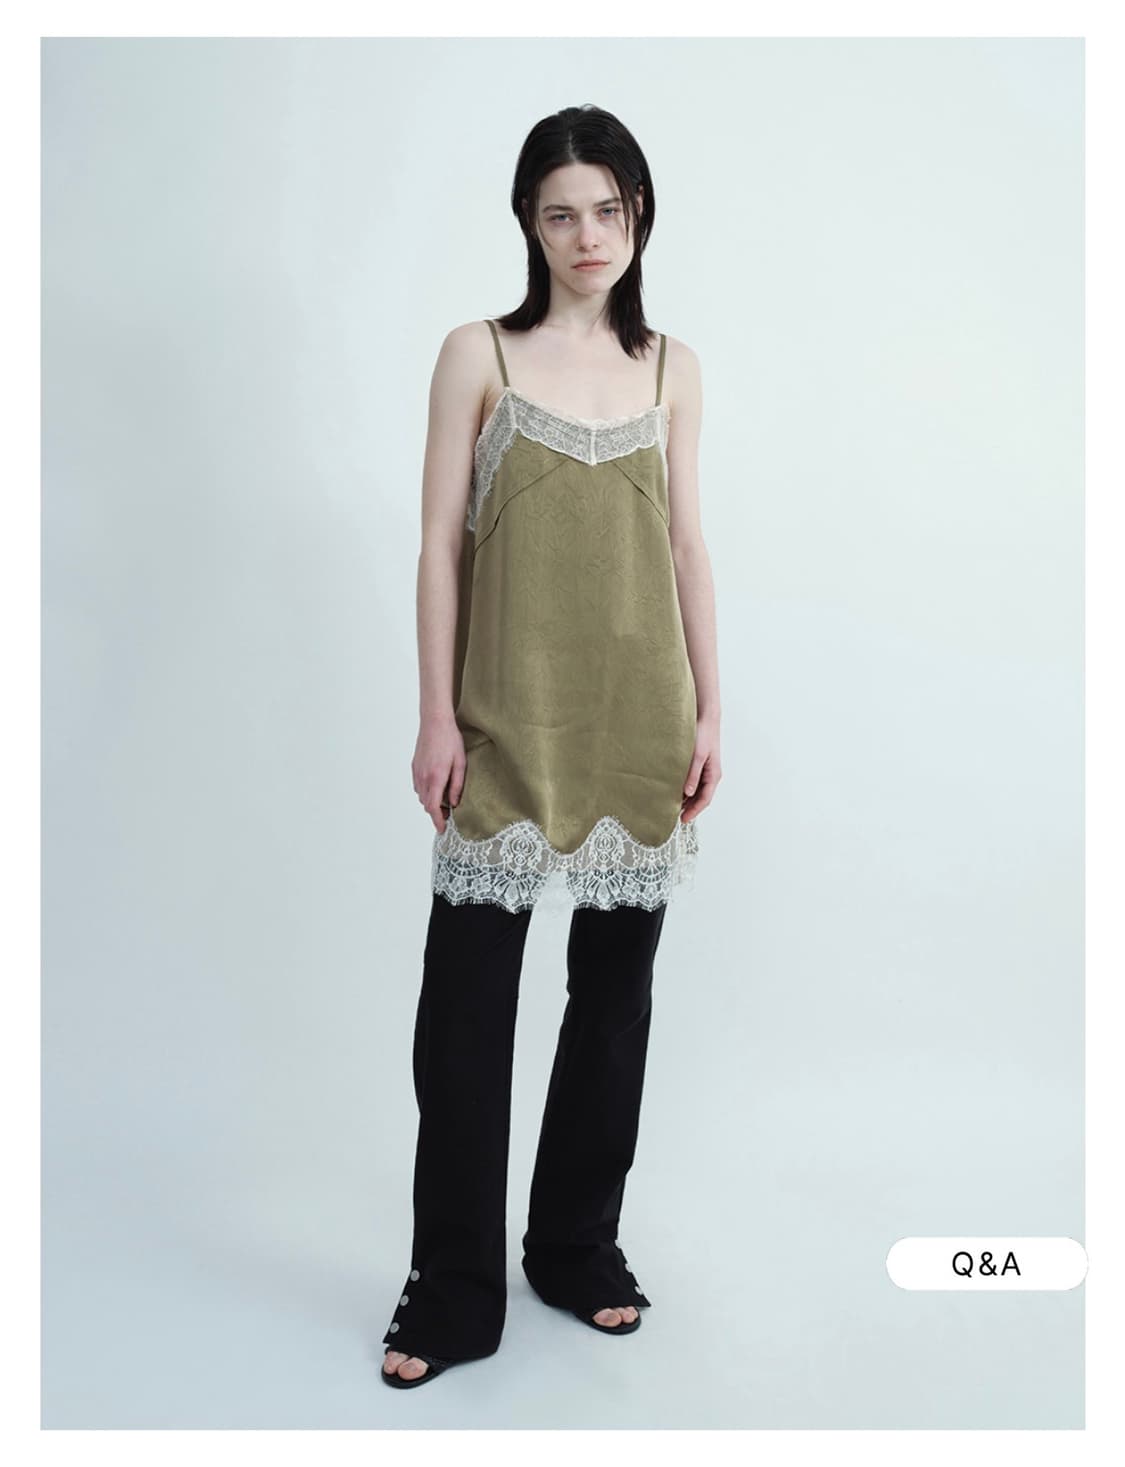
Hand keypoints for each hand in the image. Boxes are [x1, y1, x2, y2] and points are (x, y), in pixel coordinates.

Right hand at [413, 714, 465, 833]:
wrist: (435, 722)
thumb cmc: (451, 740)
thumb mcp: (461, 763)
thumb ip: (457, 785)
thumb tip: (454, 803)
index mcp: (436, 778)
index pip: (433, 807)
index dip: (437, 821)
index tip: (442, 829)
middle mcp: (423, 777)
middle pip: (426, 804)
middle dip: (436, 812)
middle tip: (449, 813)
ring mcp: (417, 772)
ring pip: (421, 796)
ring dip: (431, 802)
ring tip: (444, 800)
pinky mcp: (414, 766)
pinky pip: (418, 786)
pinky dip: (426, 792)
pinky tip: (436, 786)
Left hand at [680, 713, 720, 822]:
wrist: (705, 718)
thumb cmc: (704, 734)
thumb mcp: (697, 756)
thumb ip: (692, 775)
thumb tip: (688, 793)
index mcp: (714, 775)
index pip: (705, 799)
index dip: (694, 811)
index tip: (683, 819)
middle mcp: (711, 775)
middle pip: (701, 797)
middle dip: (690, 808)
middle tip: (676, 817)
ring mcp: (706, 771)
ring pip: (697, 791)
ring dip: (687, 800)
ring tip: (673, 807)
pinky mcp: (699, 765)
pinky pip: (693, 782)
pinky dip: (685, 790)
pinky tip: (675, 791)